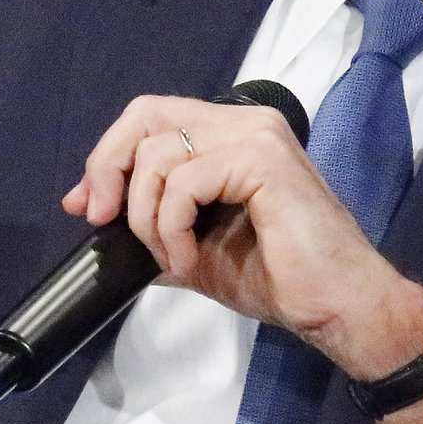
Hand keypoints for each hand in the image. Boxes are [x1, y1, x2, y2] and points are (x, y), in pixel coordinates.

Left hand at [63, 93, 422, 382]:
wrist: (335, 307)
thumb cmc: (281, 280)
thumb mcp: (197, 250)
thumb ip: (155, 224)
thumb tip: (99, 217)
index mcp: (231, 136)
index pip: (151, 117)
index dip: (108, 155)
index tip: (86, 206)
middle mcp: (244, 123)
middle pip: (146, 116)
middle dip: (109, 169)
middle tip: (104, 222)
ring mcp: (256, 136)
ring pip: (158, 155)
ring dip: (147, 218)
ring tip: (175, 258)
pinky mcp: (262, 160)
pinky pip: (184, 182)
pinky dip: (172, 228)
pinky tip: (190, 260)